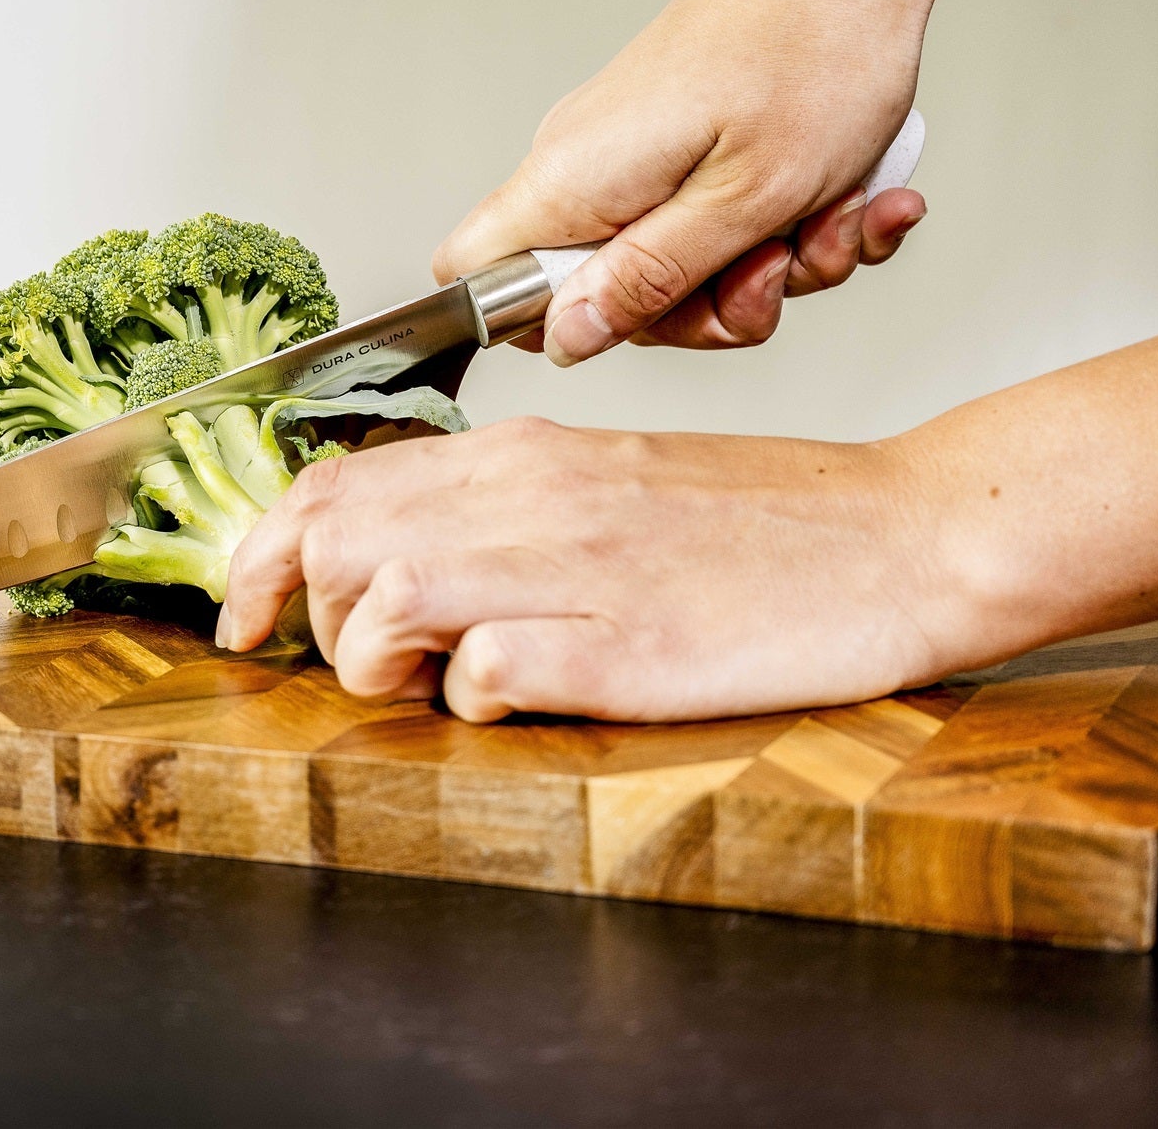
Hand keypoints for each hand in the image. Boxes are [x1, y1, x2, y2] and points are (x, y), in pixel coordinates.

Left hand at [216, 416, 972, 722]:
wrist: (908, 534)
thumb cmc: (767, 525)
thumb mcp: (614, 483)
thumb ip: (504, 510)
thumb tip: (399, 561)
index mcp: (526, 456)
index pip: (336, 484)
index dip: (264, 557)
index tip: (249, 616)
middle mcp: (535, 496)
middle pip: (338, 540)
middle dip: (313, 618)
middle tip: (366, 664)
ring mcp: (580, 568)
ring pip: (389, 597)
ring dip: (381, 661)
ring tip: (440, 687)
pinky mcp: (629, 645)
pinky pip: (487, 672)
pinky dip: (471, 701)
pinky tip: (514, 700)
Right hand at [432, 0, 967, 361]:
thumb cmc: (816, 48)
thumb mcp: (743, 201)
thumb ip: (647, 281)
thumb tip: (567, 338)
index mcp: (572, 179)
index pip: (473, 276)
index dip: (538, 325)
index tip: (641, 319)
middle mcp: (586, 165)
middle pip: (601, 295)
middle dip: (707, 307)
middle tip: (776, 267)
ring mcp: (635, 152)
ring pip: (679, 265)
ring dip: (772, 265)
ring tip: (835, 213)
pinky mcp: (684, 141)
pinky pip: (719, 221)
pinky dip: (792, 223)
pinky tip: (852, 196)